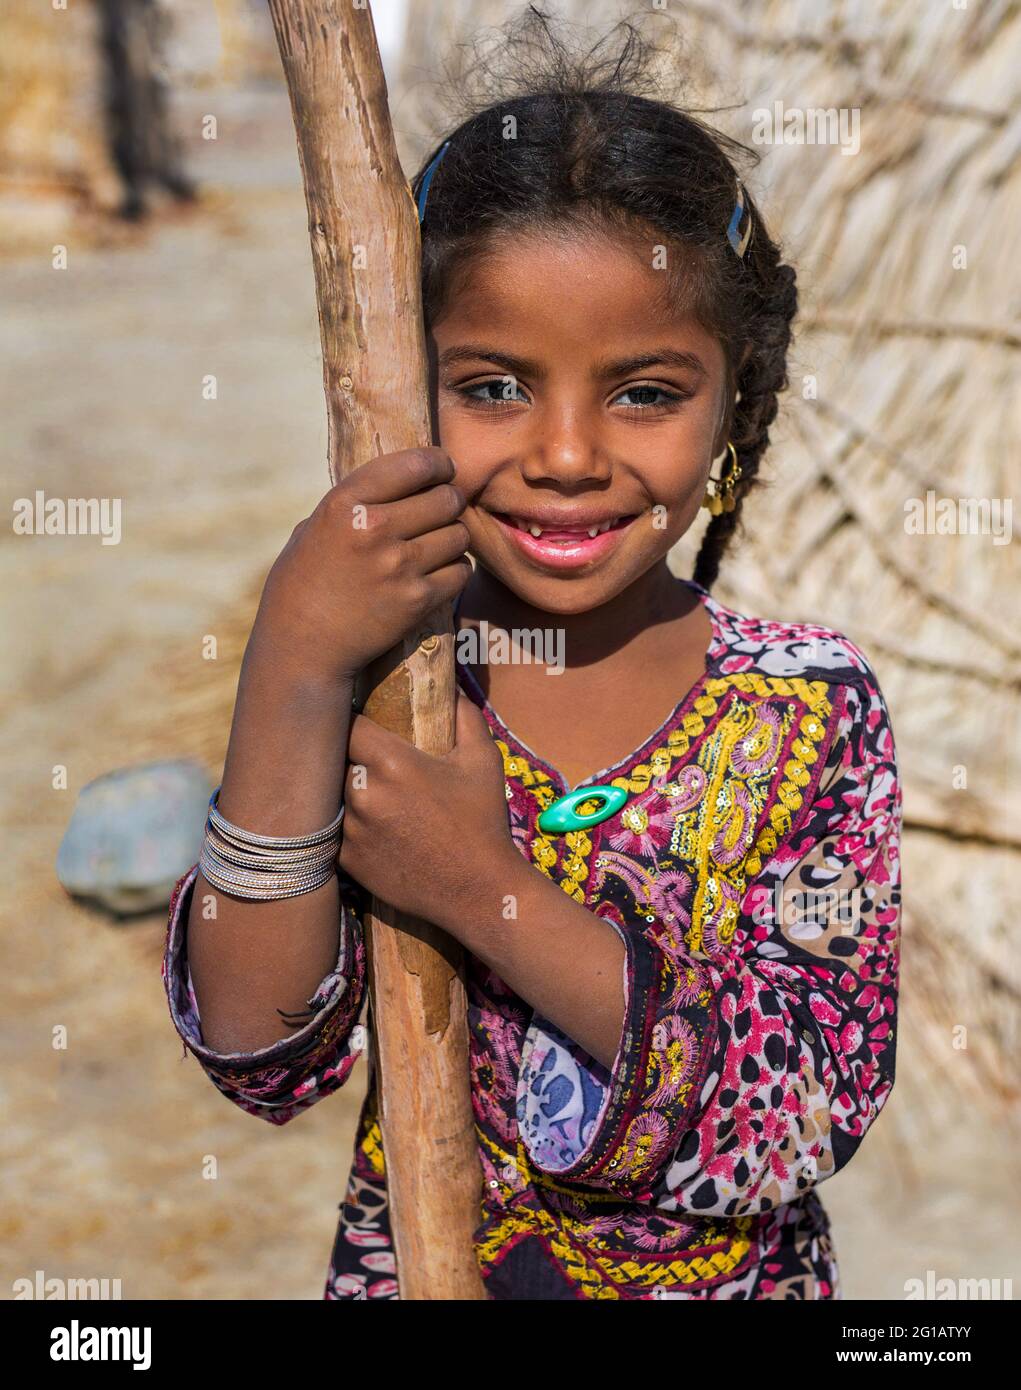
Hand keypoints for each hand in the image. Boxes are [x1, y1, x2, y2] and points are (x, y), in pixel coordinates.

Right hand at [249, 448, 470, 687]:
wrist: (302, 649)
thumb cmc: (300, 587)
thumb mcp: (312, 530)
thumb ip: (351, 506)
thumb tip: (395, 483)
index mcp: (344, 503)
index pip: (414, 464)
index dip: (438, 463)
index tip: (443, 469)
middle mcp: (374, 529)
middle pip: (446, 499)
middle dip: (450, 502)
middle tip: (444, 511)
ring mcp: (398, 566)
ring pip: (459, 535)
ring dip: (454, 539)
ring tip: (438, 545)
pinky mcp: (417, 600)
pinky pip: (461, 572)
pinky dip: (455, 571)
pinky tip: (439, 573)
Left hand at [338, 692, 521, 932]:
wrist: (479, 891)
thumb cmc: (483, 822)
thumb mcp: (483, 761)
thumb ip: (464, 715)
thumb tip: (449, 685)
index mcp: (392, 763)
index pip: (347, 722)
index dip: (351, 719)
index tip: (360, 720)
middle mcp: (363, 794)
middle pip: (333, 757)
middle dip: (343, 753)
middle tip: (357, 752)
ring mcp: (351, 830)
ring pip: (330, 794)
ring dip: (341, 789)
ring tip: (362, 789)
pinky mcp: (346, 860)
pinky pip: (332, 829)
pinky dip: (343, 823)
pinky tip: (366, 823)